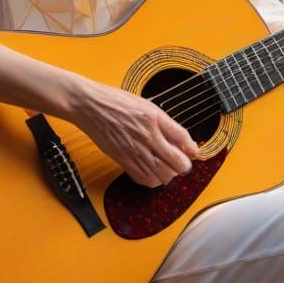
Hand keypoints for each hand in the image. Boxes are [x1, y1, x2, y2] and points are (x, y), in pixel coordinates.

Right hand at [68, 78, 199, 188]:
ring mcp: (134, 150)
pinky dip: (153, 180)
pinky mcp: (122, 160)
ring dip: (169, 174)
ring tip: (167, 168)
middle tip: (181, 163)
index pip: (182, 138)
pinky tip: (153, 172)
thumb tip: (184, 141)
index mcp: (154, 118)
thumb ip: (166, 124)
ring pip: (162, 174)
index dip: (192, 148)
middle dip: (183, 165)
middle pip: (176, 162)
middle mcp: (146, 135)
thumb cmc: (116, 102)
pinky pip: (143, 178)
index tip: (193, 152)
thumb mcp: (147, 106)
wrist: (90, 106)